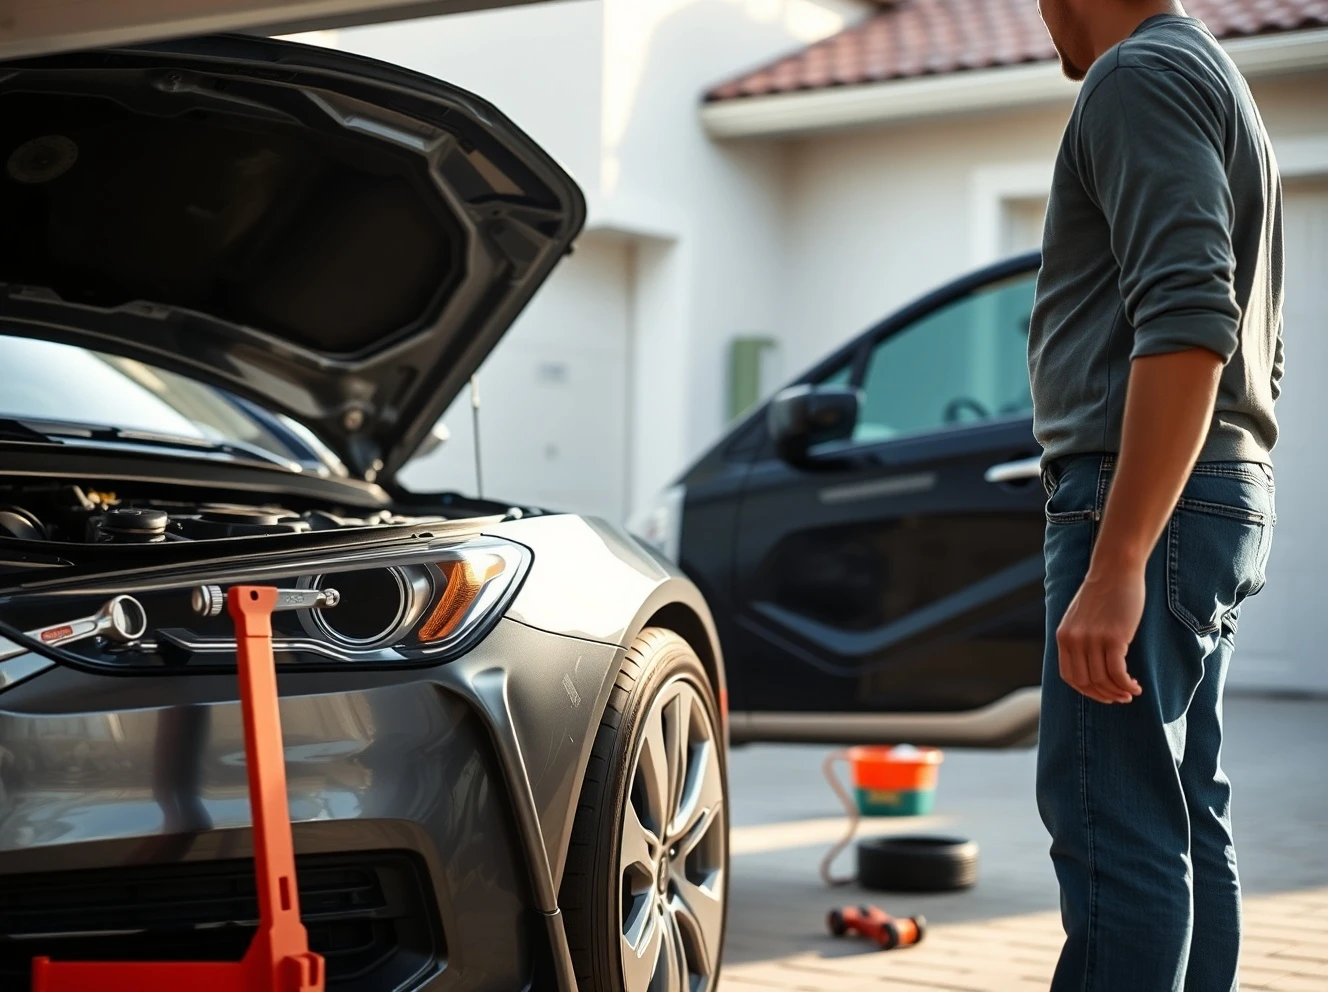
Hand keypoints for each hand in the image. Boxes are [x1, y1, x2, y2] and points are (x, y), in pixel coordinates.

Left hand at [1056, 564, 1145, 703]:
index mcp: (1063, 637)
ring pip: (1103, 680)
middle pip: (1086, 682)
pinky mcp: (1113, 638)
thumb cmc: (1103, 593)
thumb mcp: (1080, 618)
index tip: (1102, 694)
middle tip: (1120, 698)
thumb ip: (1079, 639)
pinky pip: (1118, 673)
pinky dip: (1127, 685)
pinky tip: (1137, 687)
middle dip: (1104, 695)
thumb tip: (1088, 666)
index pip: (1069, 676)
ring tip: (1131, 692)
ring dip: (1118, 692)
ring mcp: (1092, 639)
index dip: (1086, 691)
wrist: (1115, 569)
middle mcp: (1074, 640)